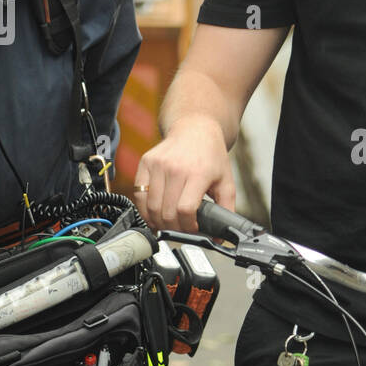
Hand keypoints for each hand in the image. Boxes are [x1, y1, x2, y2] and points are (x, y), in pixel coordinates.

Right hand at [132, 117, 235, 233]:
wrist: (195, 129)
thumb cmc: (211, 156)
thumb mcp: (226, 182)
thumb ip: (226, 209)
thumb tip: (220, 236)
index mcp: (197, 173)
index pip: (185, 210)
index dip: (188, 226)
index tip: (193, 228)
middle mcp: (175, 168)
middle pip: (166, 212)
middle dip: (174, 227)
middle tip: (181, 228)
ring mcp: (158, 165)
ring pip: (151, 207)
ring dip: (158, 221)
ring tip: (169, 223)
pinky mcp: (146, 163)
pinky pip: (139, 194)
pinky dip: (145, 209)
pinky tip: (155, 213)